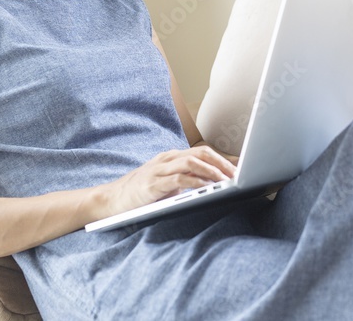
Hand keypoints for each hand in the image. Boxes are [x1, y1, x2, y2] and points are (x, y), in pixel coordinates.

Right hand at [101, 145, 237, 215]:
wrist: (110, 200)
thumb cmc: (142, 194)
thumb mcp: (168, 183)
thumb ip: (188, 180)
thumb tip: (216, 182)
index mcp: (172, 157)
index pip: (202, 152)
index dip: (223, 158)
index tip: (242, 168)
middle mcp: (167, 159)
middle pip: (200, 153)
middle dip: (222, 163)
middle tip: (239, 175)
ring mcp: (158, 170)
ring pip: (191, 162)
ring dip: (212, 171)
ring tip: (227, 180)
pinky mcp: (152, 184)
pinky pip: (178, 178)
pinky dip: (195, 181)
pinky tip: (206, 187)